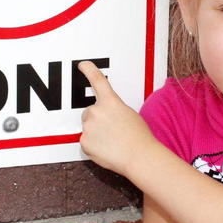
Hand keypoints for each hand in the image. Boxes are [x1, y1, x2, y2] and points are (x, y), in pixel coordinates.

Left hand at [78, 60, 157, 177]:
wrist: (139, 157)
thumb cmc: (139, 137)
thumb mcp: (129, 114)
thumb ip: (113, 110)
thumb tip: (104, 116)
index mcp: (110, 102)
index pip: (98, 81)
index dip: (89, 70)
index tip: (83, 65)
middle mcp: (96, 111)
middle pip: (89, 112)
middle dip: (98, 120)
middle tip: (113, 131)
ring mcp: (88, 126)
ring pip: (88, 127)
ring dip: (96, 133)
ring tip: (113, 141)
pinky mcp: (84, 141)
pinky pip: (86, 142)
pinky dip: (94, 146)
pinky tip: (107, 149)